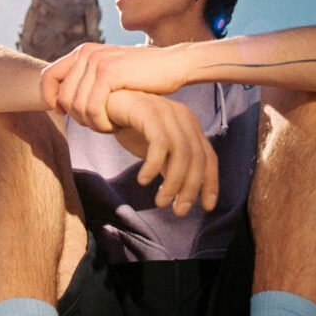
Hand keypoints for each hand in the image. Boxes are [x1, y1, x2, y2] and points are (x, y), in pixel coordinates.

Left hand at [41, 43, 185, 132]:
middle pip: (63, 97)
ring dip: (92, 124)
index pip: (48, 76)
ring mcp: (97, 62)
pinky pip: (92, 109)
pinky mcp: (109, 74)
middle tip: (99, 124)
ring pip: (77, 107)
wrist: (173, 64)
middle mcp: (87, 53)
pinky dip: (102, 123)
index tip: (63, 113)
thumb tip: (62, 99)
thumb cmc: (144, 74)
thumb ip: (88, 79)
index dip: (50, 99)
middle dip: (78, 118)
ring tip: (110, 125)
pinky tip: (115, 125)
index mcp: (84, 51)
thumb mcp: (111, 71)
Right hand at [107, 90, 218, 214]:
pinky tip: (143, 180)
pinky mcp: (149, 112)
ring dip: (172, 182)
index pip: (209, 157)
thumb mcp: (157, 150)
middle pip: (197, 158)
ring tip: (160, 201)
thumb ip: (172, 166)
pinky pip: (160, 144)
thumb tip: (183, 197)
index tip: (206, 207)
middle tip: (178, 211)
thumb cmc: (132, 127)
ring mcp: (167, 112)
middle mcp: (183, 117)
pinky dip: (153, 166)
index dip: (210, 183)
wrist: (105, 104)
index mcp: (190, 125)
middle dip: (190, 188)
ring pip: (181, 153)